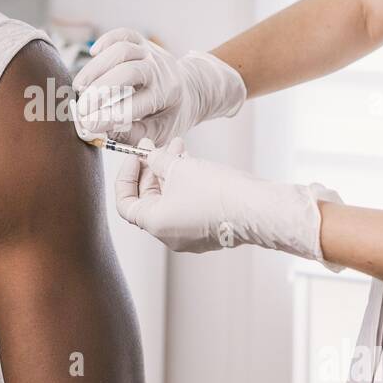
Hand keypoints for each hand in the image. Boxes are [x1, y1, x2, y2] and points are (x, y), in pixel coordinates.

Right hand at [71, 28, 245, 145]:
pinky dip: (105, 41)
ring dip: (96, 68)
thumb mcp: (160, 132)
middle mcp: (160, 70)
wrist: (190, 89)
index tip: (88, 125)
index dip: (108, 116)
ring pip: (121, 50)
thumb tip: (103, 130)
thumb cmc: (170, 114)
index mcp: (167, 95)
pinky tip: (93, 55)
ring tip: (79, 88)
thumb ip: (133, 135)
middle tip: (81, 109)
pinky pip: (122, 34)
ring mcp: (150, 53)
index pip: (134, 106)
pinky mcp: (141, 42)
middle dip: (99, 91)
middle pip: (128, 72)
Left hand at [115, 138, 342, 268]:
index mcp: (155, 224)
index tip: (136, 157)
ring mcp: (189, 235)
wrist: (257, 208)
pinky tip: (194, 164)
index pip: (125, 203)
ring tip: (180, 148)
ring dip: (171, 173)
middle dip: (152, 170)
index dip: (126, 177)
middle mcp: (169, 235)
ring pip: (170, 200)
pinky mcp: (208, 231)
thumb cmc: (217, 191)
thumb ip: (157, 159)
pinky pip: (188, 206)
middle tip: (159, 147)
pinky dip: (186, 185)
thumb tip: (148, 152)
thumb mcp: (179, 167)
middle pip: (149, 200)